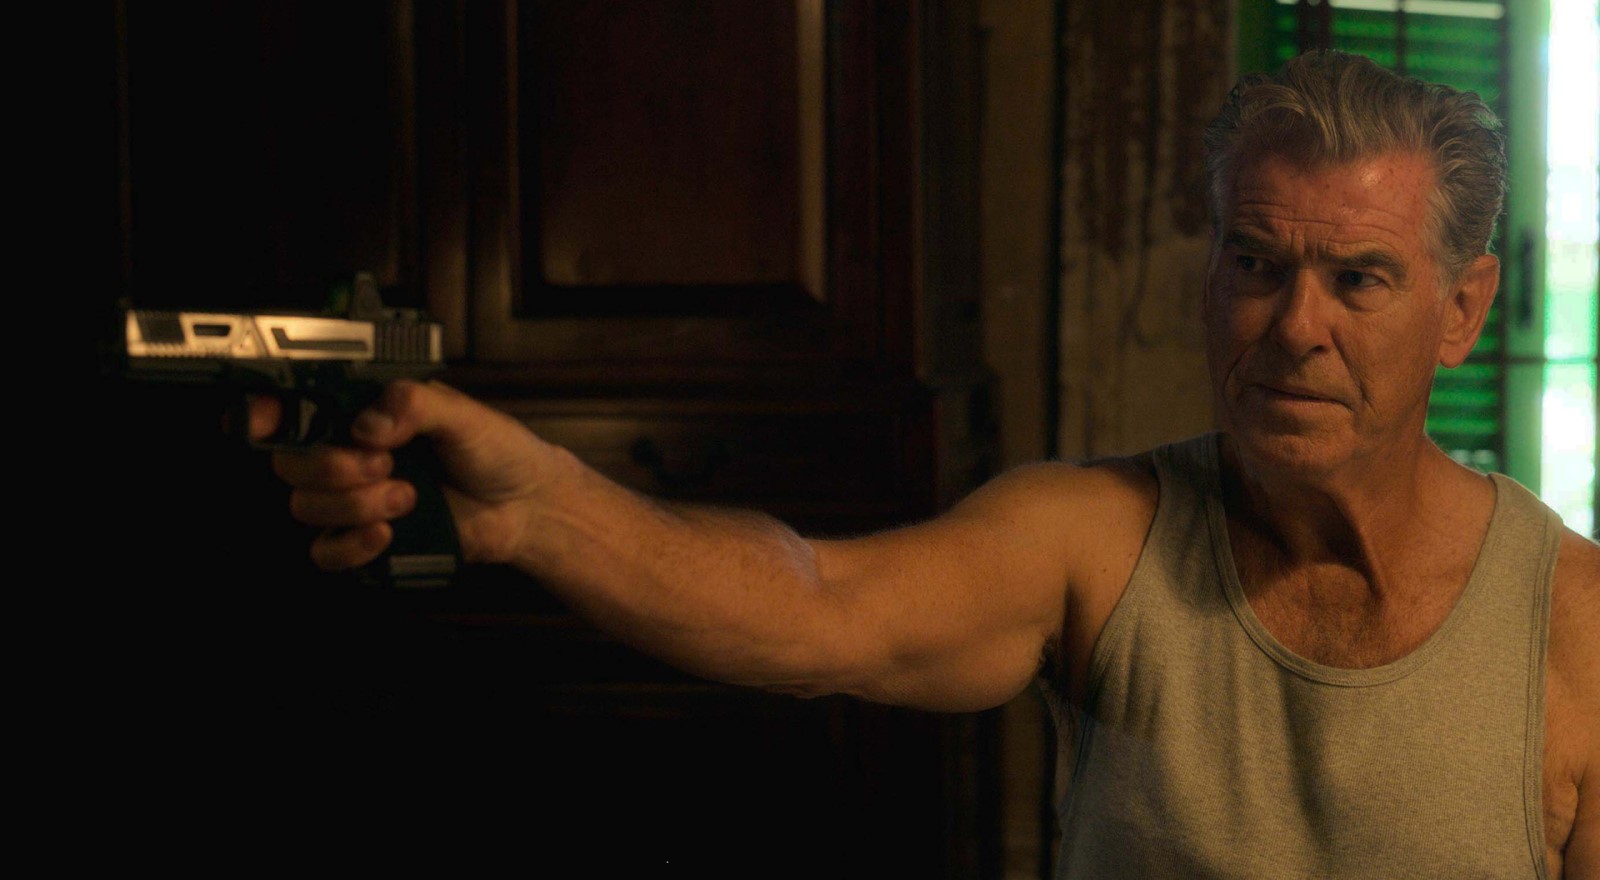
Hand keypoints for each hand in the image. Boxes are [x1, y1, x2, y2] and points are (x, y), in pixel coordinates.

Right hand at [252, 380, 558, 571]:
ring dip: (354, 503)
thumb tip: (369, 424)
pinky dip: (350, 545)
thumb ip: (414, 404)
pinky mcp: (367, 541)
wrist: (526, 505)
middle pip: (290, 462)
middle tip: (384, 462)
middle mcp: (349, 454)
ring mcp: (355, 500)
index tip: (267, 420)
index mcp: (363, 413)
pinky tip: (385, 533)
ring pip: (306, 506)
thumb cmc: (496, 451)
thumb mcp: (462, 413)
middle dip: (330, 464)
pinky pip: (326, 552)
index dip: (265, 412)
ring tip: (408, 496)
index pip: (294, 409)